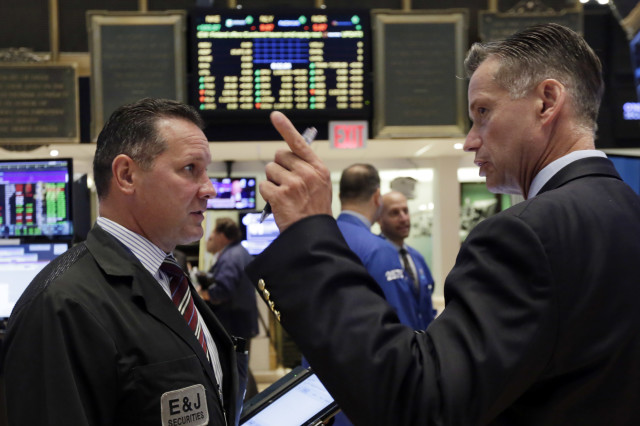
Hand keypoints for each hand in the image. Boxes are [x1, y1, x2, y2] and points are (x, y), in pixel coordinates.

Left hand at [261, 111, 332, 231]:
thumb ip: (306, 168)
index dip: (286, 127)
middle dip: (279, 168)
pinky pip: (264, 185)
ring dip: (273, 182)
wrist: (313, 234)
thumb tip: (285, 154)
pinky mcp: (280, 195)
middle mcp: (307, 173)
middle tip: (287, 185)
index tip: (275, 115)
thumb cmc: (314, 211)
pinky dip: (268, 194)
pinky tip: (278, 203)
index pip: (299, 143)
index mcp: (318, 168)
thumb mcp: (320, 186)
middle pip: (279, 156)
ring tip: (285, 196)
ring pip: (270, 170)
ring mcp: (293, 184)